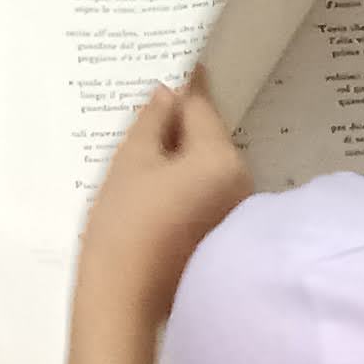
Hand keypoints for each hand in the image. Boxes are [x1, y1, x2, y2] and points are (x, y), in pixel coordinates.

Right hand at [75, 72, 249, 324]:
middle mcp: (239, 182)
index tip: (171, 61)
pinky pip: (204, 192)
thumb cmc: (125, 226)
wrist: (124, 302)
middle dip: (177, 125)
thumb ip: (152, 121)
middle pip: (207, 138)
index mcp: (220, 158)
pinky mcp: (220, 235)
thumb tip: (167, 94)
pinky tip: (152, 184)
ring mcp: (233, 212)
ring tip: (141, 147)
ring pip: (205, 166)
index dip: (182, 85)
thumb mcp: (131, 162)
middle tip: (142, 110)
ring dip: (179, 155)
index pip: (201, 107)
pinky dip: (183, 183)